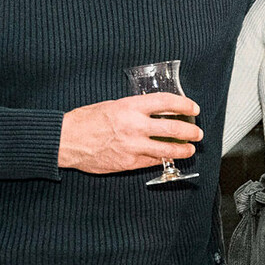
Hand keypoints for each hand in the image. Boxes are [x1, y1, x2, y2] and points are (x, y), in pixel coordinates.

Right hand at [58, 94, 201, 173]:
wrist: (67, 140)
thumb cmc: (86, 120)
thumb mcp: (113, 105)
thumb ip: (134, 109)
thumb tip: (153, 111)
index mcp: (131, 107)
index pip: (166, 102)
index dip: (184, 104)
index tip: (193, 108)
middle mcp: (135, 126)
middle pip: (173, 128)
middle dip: (190, 131)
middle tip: (197, 133)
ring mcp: (133, 146)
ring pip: (167, 150)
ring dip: (183, 150)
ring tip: (189, 149)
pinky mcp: (128, 162)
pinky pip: (152, 162)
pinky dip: (162, 160)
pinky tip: (168, 158)